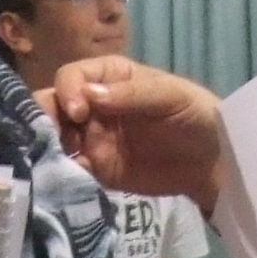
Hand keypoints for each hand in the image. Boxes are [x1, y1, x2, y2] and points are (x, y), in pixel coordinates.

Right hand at [43, 57, 225, 207]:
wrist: (212, 162)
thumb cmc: (195, 115)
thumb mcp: (170, 97)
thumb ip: (132, 94)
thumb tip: (90, 95)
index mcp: (108, 78)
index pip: (73, 77)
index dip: (68, 91)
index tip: (77, 111)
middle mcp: (92, 106)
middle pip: (54, 106)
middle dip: (44, 118)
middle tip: (46, 137)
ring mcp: (91, 139)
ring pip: (54, 138)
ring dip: (47, 148)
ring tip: (47, 160)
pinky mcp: (96, 170)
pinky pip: (71, 170)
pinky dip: (62, 174)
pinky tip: (62, 180)